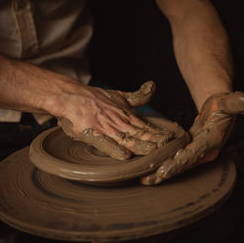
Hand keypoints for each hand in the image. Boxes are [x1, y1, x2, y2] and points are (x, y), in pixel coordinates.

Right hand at [54, 81, 173, 159]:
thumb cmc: (94, 99)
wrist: (70, 97)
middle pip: (139, 134)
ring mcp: (106, 129)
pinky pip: (104, 144)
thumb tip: (152, 86)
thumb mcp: (120, 96)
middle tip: (168, 147)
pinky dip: (114, 149)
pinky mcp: (92, 135)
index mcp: (126, 116)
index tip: (173, 139)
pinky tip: (125, 156)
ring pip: (125, 139)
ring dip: (140, 145)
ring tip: (152, 151)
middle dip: (154, 141)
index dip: (160, 133)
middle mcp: (118, 123)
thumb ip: (138, 96)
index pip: (146, 127)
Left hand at [140, 91, 243, 184]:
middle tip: (146, 180)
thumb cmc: (223, 104)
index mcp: (213, 142)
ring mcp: (199, 154)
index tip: (163, 171)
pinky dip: (165, 165)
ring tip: (144, 179)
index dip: (178, 163)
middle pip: (183, 165)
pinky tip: (151, 168)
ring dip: (163, 172)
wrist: (222, 108)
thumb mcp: (229, 101)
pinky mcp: (192, 152)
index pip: (193, 155)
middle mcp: (206, 152)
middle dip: (165, 173)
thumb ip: (236, 102)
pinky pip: (178, 160)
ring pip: (179, 165)